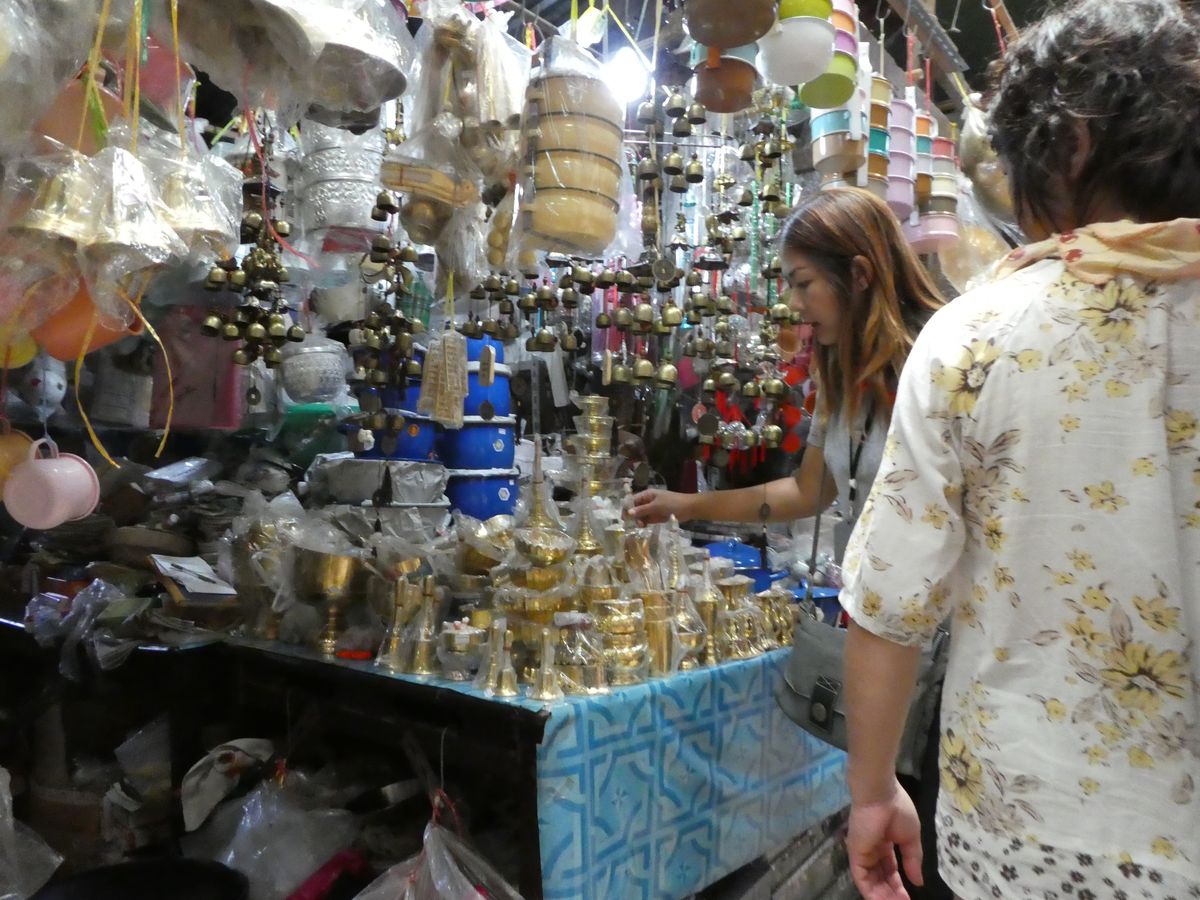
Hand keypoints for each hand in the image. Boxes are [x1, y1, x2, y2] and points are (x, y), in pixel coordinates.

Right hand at [626, 489, 691, 525]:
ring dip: (638, 520)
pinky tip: (644, 527)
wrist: (689, 508)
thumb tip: (628, 513)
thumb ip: (642, 510)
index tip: (624, 517)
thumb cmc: (672, 503)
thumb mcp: (656, 506)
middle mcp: (647, 501)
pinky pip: (647, 520)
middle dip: (632, 516)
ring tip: (641, 526)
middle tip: (633, 524)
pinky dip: (644, 523)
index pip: (632, 500)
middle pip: (635, 508)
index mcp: (647, 495)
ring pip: (640, 515)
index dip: (627, 508)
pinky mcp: (656, 517)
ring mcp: (652, 509)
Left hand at [846, 778, 923, 899]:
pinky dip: (871, 893)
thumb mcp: (911, 838)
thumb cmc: (898, 810)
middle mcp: (872, 850)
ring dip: (883, 896)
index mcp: (885, 843)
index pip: (890, 870)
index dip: (899, 885)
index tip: (909, 898)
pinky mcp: (855, 854)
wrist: (881, 794)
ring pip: (871, 881)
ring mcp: (863, 852)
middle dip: (892, 894)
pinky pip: (861, 879)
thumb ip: (913, 860)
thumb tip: (919, 882)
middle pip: (881, 878)